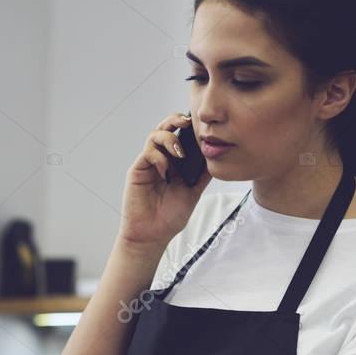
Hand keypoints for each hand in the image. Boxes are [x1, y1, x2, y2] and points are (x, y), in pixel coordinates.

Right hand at [119, 112, 212, 251]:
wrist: (153, 235)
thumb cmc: (170, 216)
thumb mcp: (194, 192)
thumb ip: (203, 174)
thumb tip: (217, 156)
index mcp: (174, 161)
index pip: (180, 135)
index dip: (189, 126)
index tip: (203, 126)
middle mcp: (161, 158)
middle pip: (166, 128)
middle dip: (176, 120)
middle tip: (188, 122)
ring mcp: (148, 163)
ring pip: (155, 135)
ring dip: (169, 138)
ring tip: (180, 152)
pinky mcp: (137, 170)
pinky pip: (148, 153)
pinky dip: (159, 157)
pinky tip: (166, 171)